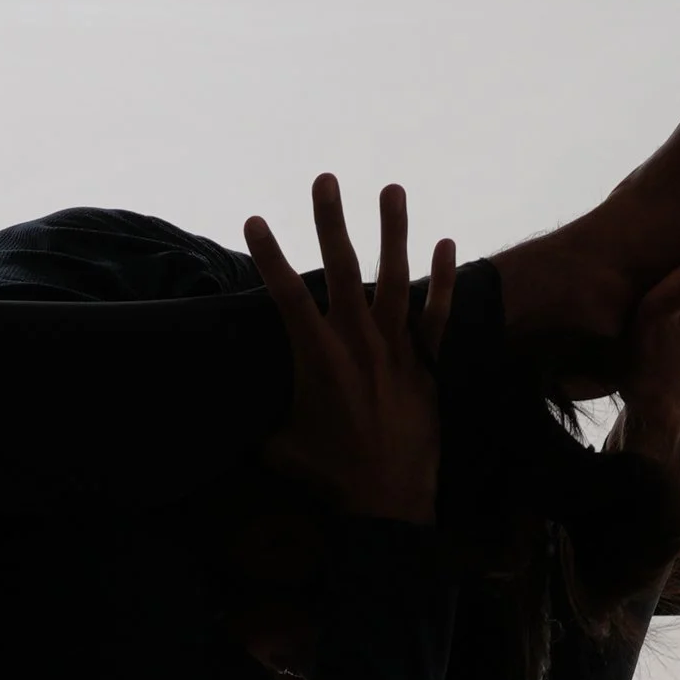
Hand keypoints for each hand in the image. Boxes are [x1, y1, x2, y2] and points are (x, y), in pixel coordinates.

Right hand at [244, 177, 456, 529]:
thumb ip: (262, 419)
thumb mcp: (280, 446)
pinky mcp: (428, 364)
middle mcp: (357, 343)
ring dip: (393, 231)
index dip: (269, 256)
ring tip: (390, 188)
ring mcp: (397, 349)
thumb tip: (235, 412)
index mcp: (317, 358)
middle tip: (325, 180)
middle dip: (331, 221)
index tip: (256, 220)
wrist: (387, 500)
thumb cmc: (329, 475)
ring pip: (395, 278)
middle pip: (341, 269)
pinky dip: (443, 280)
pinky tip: (445, 243)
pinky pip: (438, 314)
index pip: (286, 295)